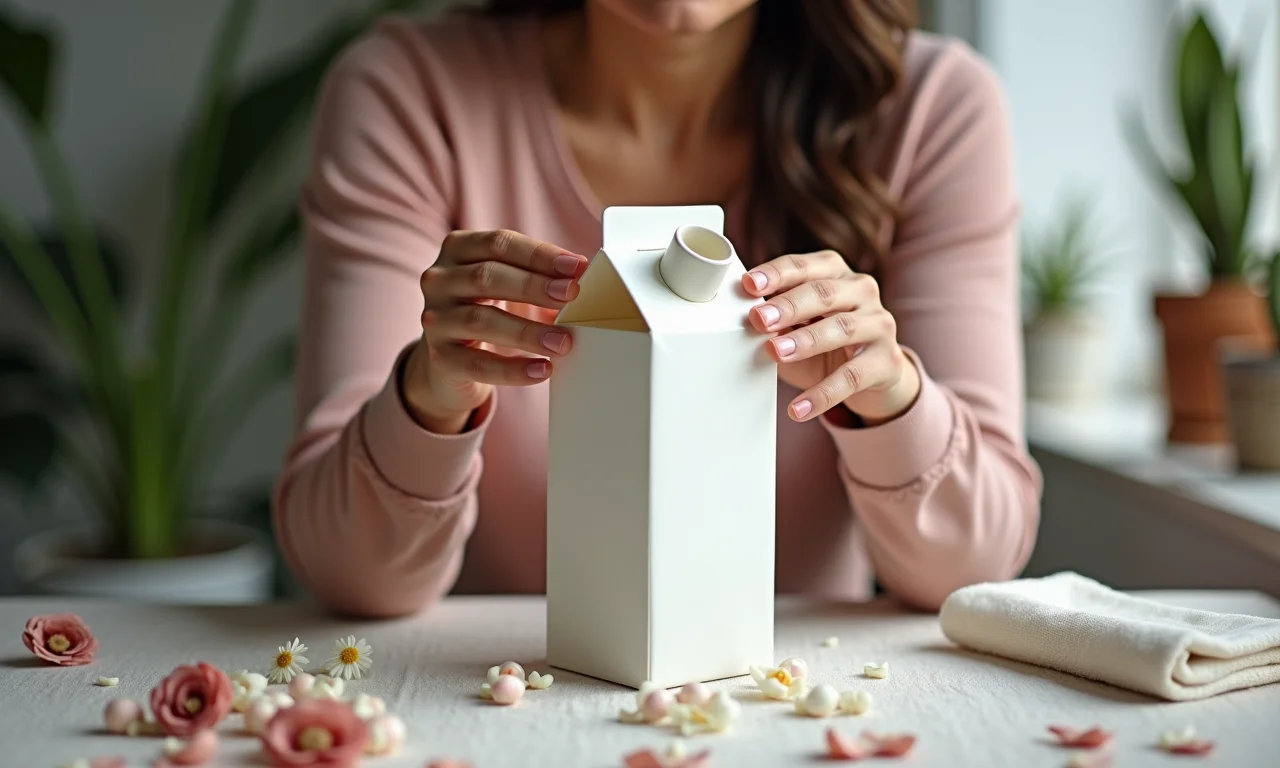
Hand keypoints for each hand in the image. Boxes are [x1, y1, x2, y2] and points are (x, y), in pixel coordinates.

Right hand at [404, 229, 588, 433]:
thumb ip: (539, 279)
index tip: (576, 267)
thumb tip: (580, 281)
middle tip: (572, 296)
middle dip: (534, 286)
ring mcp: (435, 319)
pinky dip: (513, 369)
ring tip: (563, 342)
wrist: (449, 360)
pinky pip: (478, 364)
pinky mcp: (439, 358)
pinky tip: (542, 370)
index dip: (539, 254)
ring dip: (527, 332)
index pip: (498, 243)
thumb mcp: (508, 287)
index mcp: (458, 250)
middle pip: (487, 277)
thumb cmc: (488, 311)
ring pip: (481, 321)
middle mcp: (439, 280)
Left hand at [742, 250, 919, 424]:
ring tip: (775, 353)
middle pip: (824, 293)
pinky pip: (851, 377)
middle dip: (788, 306)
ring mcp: (878, 324)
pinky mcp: (886, 361)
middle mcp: (861, 291)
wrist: (874, 374)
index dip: (776, 273)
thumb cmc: (827, 342)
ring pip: (841, 328)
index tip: (749, 284)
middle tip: (759, 319)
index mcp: (835, 273)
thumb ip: (774, 320)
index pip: (804, 267)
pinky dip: (822, 394)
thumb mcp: (798, 325)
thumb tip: (740, 324)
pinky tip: (798, 409)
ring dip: (805, 341)